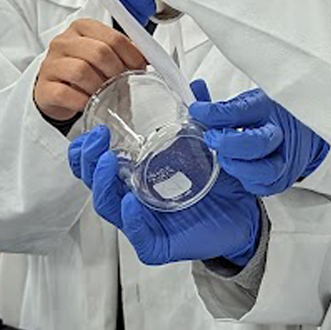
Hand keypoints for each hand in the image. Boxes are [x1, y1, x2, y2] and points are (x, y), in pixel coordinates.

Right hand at [34, 19, 146, 120]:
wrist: (56, 90)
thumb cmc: (84, 70)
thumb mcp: (104, 55)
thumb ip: (124, 52)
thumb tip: (149, 58)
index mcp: (82, 28)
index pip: (113, 37)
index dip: (131, 55)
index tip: (139, 68)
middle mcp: (64, 42)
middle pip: (99, 52)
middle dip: (116, 71)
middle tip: (121, 83)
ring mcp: (51, 63)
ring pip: (81, 71)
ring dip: (99, 86)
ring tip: (104, 93)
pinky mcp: (43, 87)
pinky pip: (65, 93)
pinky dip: (82, 100)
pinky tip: (88, 103)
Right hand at [68, 124, 259, 265]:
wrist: (244, 214)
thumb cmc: (218, 185)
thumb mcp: (206, 146)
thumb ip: (200, 117)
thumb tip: (196, 85)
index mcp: (137, 177)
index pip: (99, 165)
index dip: (87, 150)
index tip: (93, 129)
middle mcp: (133, 198)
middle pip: (96, 183)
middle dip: (88, 161)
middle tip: (98, 140)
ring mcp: (142, 222)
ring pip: (109, 206)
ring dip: (104, 183)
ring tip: (109, 162)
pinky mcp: (156, 244)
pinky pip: (137, 234)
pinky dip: (132, 218)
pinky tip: (131, 202)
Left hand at [189, 81, 328, 195]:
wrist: (306, 132)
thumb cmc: (272, 116)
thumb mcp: (250, 102)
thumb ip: (222, 104)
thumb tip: (195, 90)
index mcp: (269, 108)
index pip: (241, 111)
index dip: (215, 113)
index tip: (197, 110)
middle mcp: (280, 134)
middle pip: (258, 143)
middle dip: (229, 143)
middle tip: (211, 138)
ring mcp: (284, 160)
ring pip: (264, 170)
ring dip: (238, 166)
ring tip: (223, 158)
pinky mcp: (282, 179)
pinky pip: (262, 186)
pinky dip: (246, 179)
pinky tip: (237, 169)